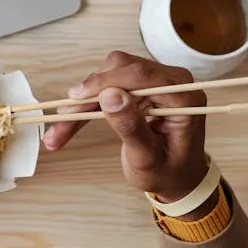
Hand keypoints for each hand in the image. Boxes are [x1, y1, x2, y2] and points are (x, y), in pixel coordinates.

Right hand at [44, 52, 208, 203]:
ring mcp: (156, 80)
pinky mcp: (141, 85)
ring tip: (61, 128)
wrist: (177, 178)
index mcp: (185, 97)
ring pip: (109, 73)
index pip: (141, 75)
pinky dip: (88, 101)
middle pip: (121, 69)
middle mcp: (173, 81)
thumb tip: (109, 95)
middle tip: (62, 119)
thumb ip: (131, 127)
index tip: (76, 98)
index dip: (105, 82)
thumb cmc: (167, 173)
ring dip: (84, 99)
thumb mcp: (147, 158)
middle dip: (89, 93)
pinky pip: (108, 83)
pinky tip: (70, 120)